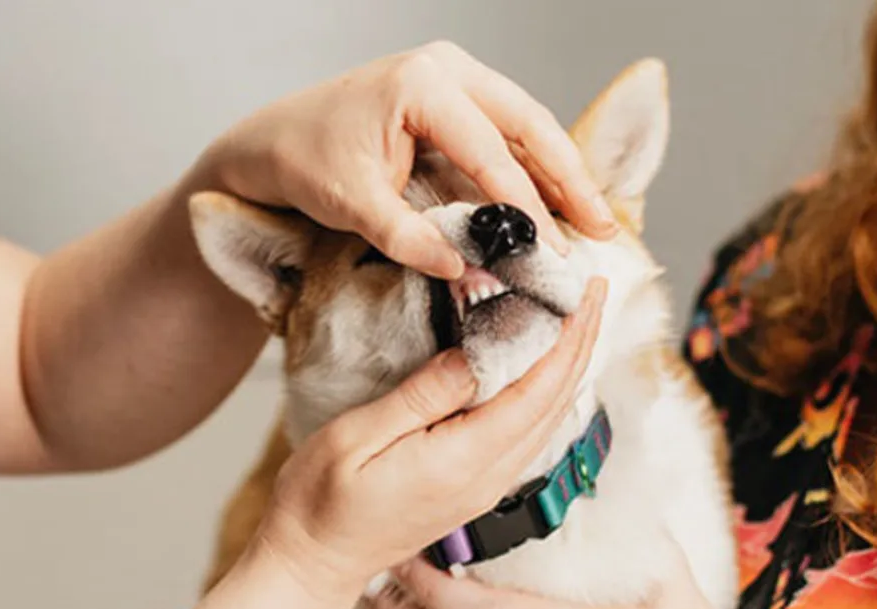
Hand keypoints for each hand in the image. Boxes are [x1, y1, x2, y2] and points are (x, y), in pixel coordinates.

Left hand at [198, 41, 618, 278]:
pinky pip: (508, 130)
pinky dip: (535, 166)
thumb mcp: (352, 206)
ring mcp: (454, 77)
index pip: (490, 151)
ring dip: (560, 172)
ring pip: (527, 124)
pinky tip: (557, 204)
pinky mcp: (456, 96)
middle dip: (569, 178)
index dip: (525, 205)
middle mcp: (447, 69)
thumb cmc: (306, 162)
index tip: (550, 249)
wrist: (274, 139)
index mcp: (421, 86)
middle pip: (529, 124)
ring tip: (593, 220)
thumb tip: (466, 270)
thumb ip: (409, 239)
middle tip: (602, 227)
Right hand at [250, 279, 606, 600]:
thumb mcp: (358, 436)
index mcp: (462, 460)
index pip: (537, 391)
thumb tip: (475, 354)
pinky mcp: (476, 488)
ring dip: (570, 366)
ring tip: (580, 318)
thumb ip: (423, 395)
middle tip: (596, 289)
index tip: (587, 292)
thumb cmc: (321, 499)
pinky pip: (529, 434)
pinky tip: (545, 369)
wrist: (312, 561)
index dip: (569, 338)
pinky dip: (548, 392)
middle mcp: (487, 477)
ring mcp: (486, 486)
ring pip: (549, 419)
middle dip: (582, 342)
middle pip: (556, 403)